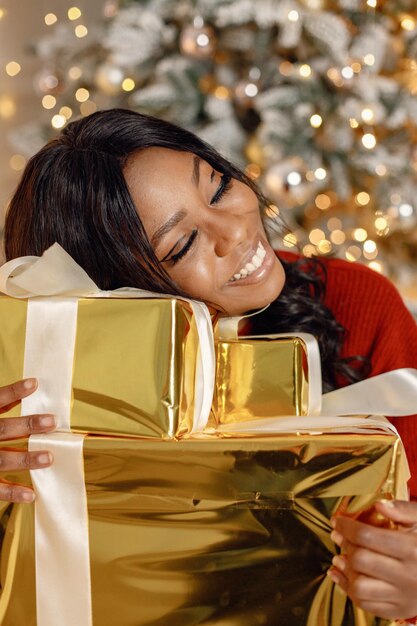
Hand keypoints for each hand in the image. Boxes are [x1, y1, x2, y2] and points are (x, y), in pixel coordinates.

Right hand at [0, 378, 55, 502]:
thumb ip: (0, 404)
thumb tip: (26, 391)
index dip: (13, 392)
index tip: (34, 383)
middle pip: (2, 430)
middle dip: (27, 425)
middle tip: (52, 422)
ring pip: (1, 460)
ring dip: (25, 459)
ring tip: (48, 458)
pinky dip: (12, 492)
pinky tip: (32, 494)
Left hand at [328, 500, 416, 620]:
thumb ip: (404, 510)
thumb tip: (379, 505)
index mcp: (413, 550)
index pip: (367, 536)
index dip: (346, 527)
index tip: (338, 521)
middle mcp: (408, 576)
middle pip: (361, 560)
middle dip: (344, 545)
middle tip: (338, 537)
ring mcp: (403, 597)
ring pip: (360, 588)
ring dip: (345, 572)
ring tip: (340, 558)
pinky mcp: (400, 610)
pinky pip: (367, 605)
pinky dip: (350, 591)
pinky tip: (344, 576)